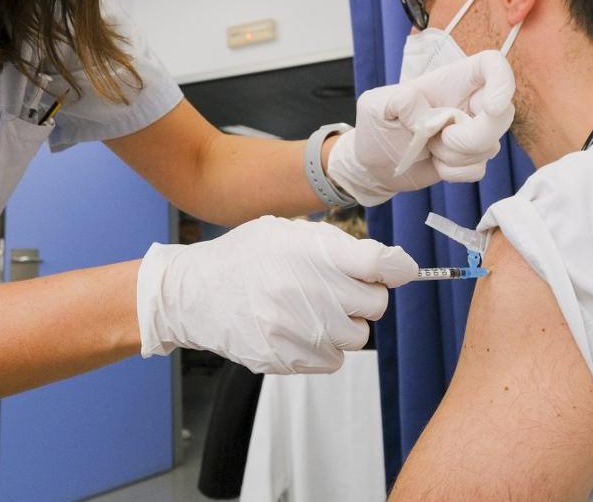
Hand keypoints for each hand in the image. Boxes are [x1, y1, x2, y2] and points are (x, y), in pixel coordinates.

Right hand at [136, 216, 418, 373]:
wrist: (195, 294)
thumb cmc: (245, 258)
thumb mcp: (288, 232)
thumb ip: (338, 245)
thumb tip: (392, 264)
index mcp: (313, 252)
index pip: (383, 265)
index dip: (397, 267)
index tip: (396, 270)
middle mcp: (310, 292)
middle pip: (377, 304)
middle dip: (363, 295)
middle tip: (336, 288)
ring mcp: (300, 330)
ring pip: (358, 336)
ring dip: (345, 324)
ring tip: (313, 309)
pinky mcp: (289, 359)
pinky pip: (333, 360)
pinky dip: (324, 348)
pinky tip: (299, 329)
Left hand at [325, 51, 515, 204]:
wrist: (374, 166)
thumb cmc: (376, 128)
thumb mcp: (375, 106)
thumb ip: (400, 102)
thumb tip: (429, 115)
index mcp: (449, 81)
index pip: (491, 65)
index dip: (503, 81)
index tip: (492, 108)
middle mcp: (466, 104)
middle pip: (504, 113)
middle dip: (476, 135)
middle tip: (443, 138)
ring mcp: (471, 132)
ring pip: (490, 146)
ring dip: (454, 155)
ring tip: (426, 147)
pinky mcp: (469, 159)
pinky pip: (478, 169)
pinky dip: (453, 172)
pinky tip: (433, 163)